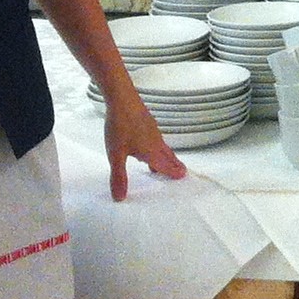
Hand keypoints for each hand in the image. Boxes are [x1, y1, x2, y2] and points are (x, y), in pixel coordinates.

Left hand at [103, 82, 185, 200]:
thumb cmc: (120, 128)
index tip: (183, 176)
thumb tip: (120, 198)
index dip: (172, 172)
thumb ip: (118, 176)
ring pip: (163, 147)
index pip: (164, 166)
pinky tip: (151, 143)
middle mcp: (155, 142)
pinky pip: (157, 139)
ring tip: (168, 161)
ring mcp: (153, 131)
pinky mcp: (148, 122)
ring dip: (167, 156)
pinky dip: (159, 146)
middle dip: (174, 164)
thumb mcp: (116, 155)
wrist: (122, 100)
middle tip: (183, 171)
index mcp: (151, 152)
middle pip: (167, 156)